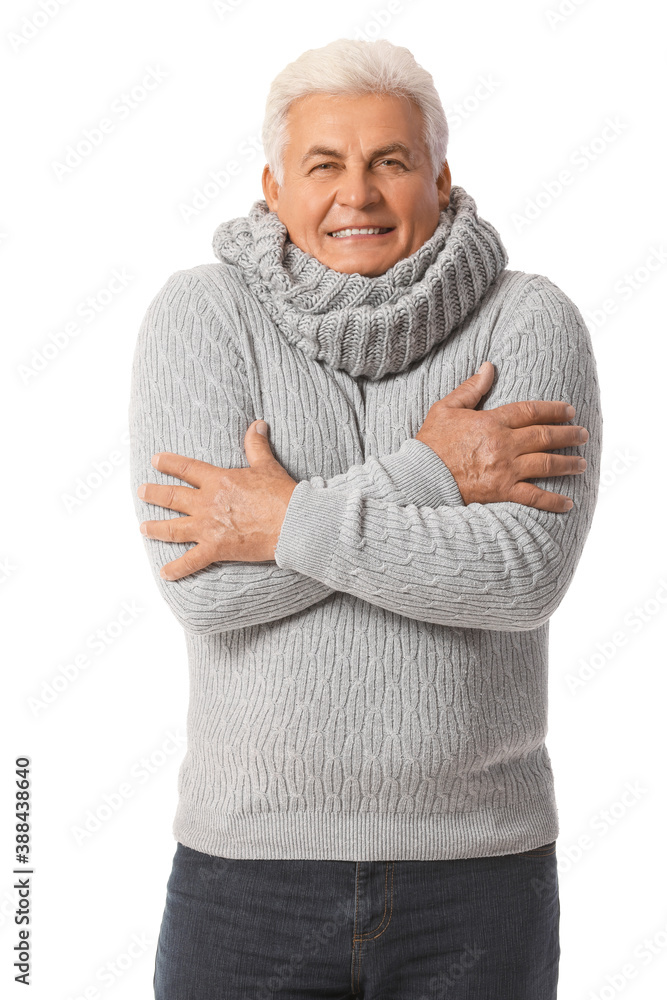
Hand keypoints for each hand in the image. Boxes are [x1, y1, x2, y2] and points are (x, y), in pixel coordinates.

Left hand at [137, 420, 296, 580]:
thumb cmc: (280, 494)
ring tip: (143, 528)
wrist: (290, 522)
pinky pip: (191, 561)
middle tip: (141, 491)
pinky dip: (177, 569)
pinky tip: (164, 573)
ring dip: (156, 528)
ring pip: (173, 528)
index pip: (187, 469)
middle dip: (154, 494)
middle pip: (172, 497)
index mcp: (217, 481)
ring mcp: (208, 527)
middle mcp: (206, 503)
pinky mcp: (216, 549)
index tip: (155, 460)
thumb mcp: (266, 465)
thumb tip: (258, 424)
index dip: (169, 463)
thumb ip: (256, 445)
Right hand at [415, 361, 588, 511]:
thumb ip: (471, 388)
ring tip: (581, 463)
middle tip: (583, 434)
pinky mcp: (501, 492)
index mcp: (491, 422)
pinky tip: (568, 503)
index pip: (530, 411)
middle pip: (544, 436)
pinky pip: (534, 497)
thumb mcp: (446, 408)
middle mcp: (503, 444)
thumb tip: (489, 366)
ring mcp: (505, 469)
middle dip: (568, 435)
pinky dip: (553, 501)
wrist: (419, 477)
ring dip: (568, 463)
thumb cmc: (430, 443)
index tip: (569, 411)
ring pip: (546, 464)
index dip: (553, 410)